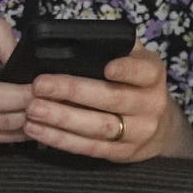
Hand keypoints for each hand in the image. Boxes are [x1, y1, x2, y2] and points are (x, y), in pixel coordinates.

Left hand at [21, 47, 186, 163]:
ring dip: (62, 119)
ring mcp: (137, 132)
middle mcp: (150, 104)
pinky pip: (89, 147)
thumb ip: (113, 48)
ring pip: (98, 127)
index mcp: (152, 75)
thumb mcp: (134, 60)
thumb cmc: (135, 84)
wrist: (159, 128)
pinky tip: (37, 129)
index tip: (107, 67)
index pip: (143, 71)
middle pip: (111, 98)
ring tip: (33, 110)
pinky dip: (61, 139)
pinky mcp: (121, 153)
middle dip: (73, 91)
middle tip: (39, 85)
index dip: (126, 70)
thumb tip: (72, 39)